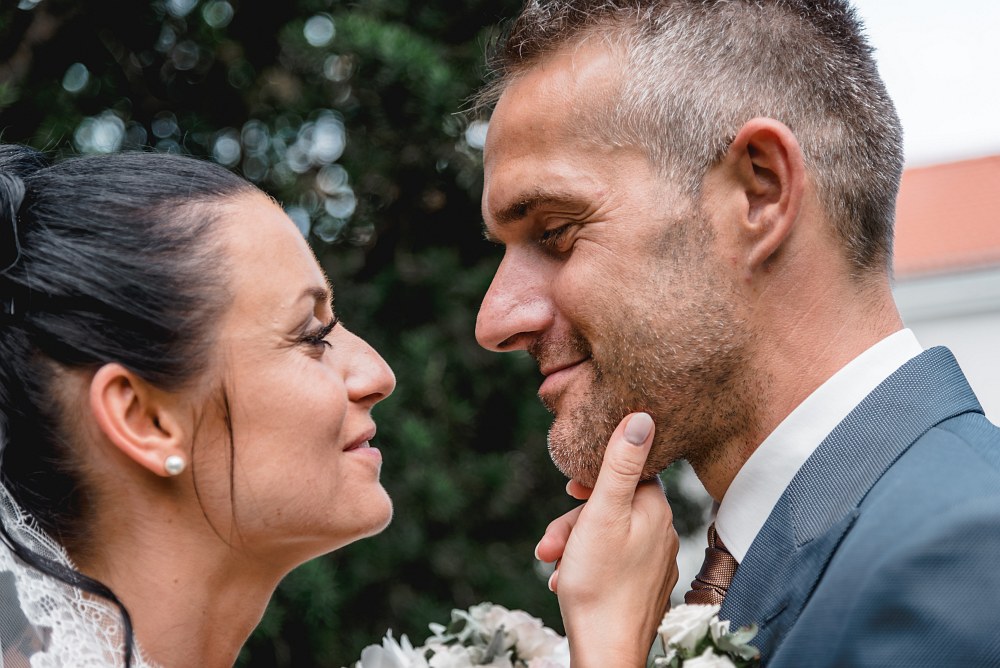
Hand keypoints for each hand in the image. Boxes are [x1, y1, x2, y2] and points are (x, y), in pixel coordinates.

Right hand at [535, 413, 678, 667]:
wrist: (606, 651)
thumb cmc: (599, 582)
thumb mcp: (602, 513)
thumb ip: (620, 464)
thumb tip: (642, 416)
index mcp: (656, 511)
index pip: (629, 471)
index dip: (595, 476)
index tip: (571, 488)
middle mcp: (661, 533)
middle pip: (611, 506)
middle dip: (573, 520)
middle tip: (550, 541)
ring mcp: (653, 563)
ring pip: (605, 535)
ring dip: (572, 545)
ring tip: (552, 564)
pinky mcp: (641, 588)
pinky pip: (609, 562)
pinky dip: (583, 567)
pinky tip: (566, 581)